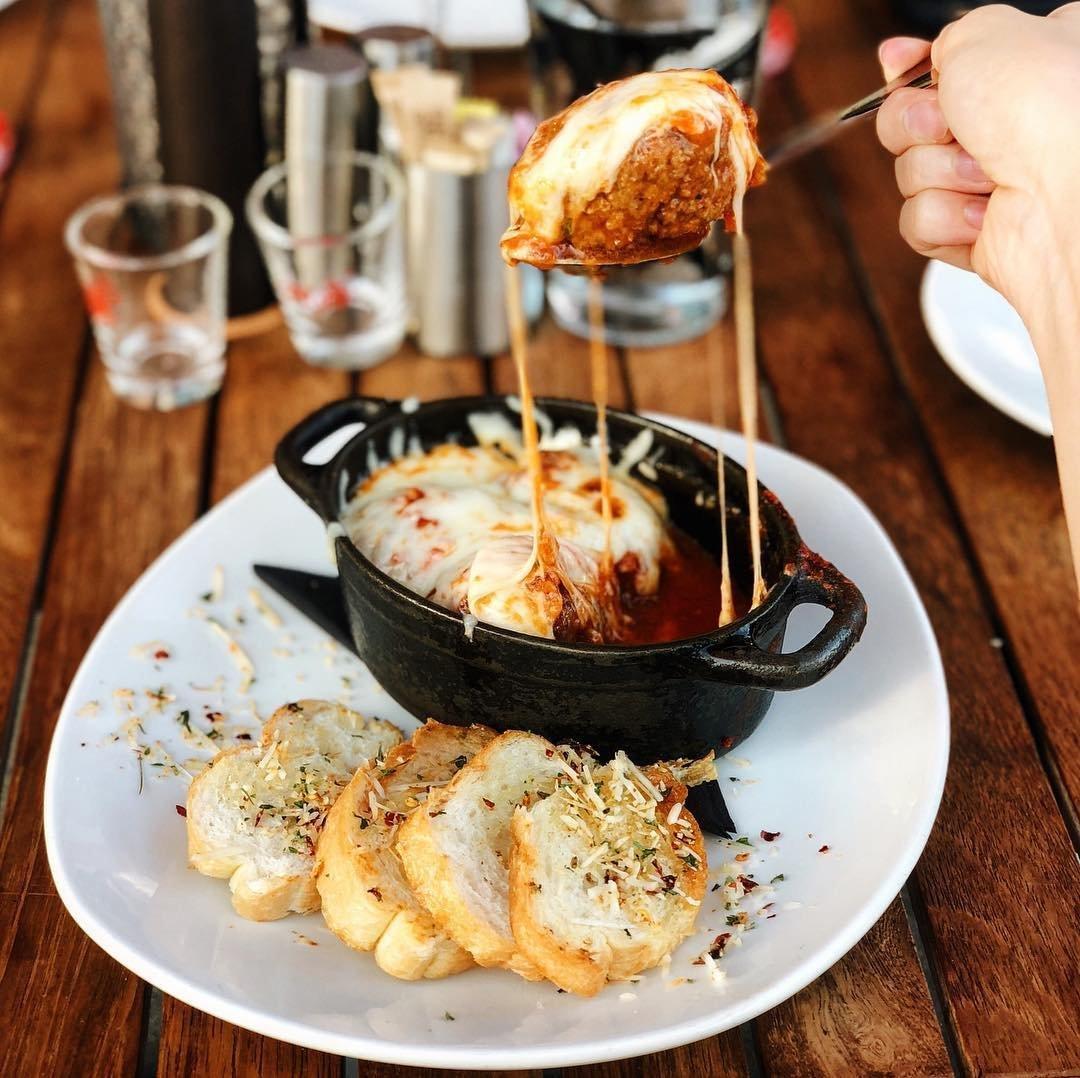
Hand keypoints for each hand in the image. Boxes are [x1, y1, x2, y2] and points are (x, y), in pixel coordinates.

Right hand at [875, 4, 1079, 329]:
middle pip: (917, 123)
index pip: (948, 69)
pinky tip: (981, 213)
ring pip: (913, 173)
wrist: (1066, 196)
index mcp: (1028, 69)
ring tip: (985, 174)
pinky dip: (943, 215)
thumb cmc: (1045, 110)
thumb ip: (946, 40)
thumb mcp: (986, 35)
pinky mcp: (975, 232)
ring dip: (937, 171)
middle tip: (946, 126)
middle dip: (917, 125)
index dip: (914, 71)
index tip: (898, 63)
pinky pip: (919, 221)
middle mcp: (1012, 126)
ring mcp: (993, 181)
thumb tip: (924, 61)